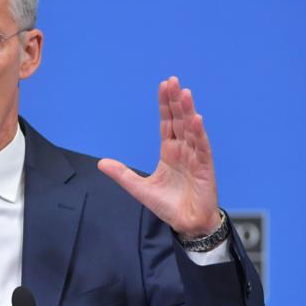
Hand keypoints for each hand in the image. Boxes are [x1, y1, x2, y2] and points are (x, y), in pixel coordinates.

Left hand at [97, 76, 220, 237]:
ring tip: (184, 93)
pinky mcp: (204, 168)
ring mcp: (195, 157)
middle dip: (175, 101)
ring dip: (188, 111)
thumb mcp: (140, 188)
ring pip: (191, 129)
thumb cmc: (168, 205)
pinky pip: (202, 147)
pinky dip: (199, 133)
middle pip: (179, 120)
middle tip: (172, 81)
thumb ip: (122, 175)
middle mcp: (183, 150)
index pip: (167, 123)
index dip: (165, 105)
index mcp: (169, 151)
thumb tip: (100, 163)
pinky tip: (196, 119)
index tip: (163, 85)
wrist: (186, 224)